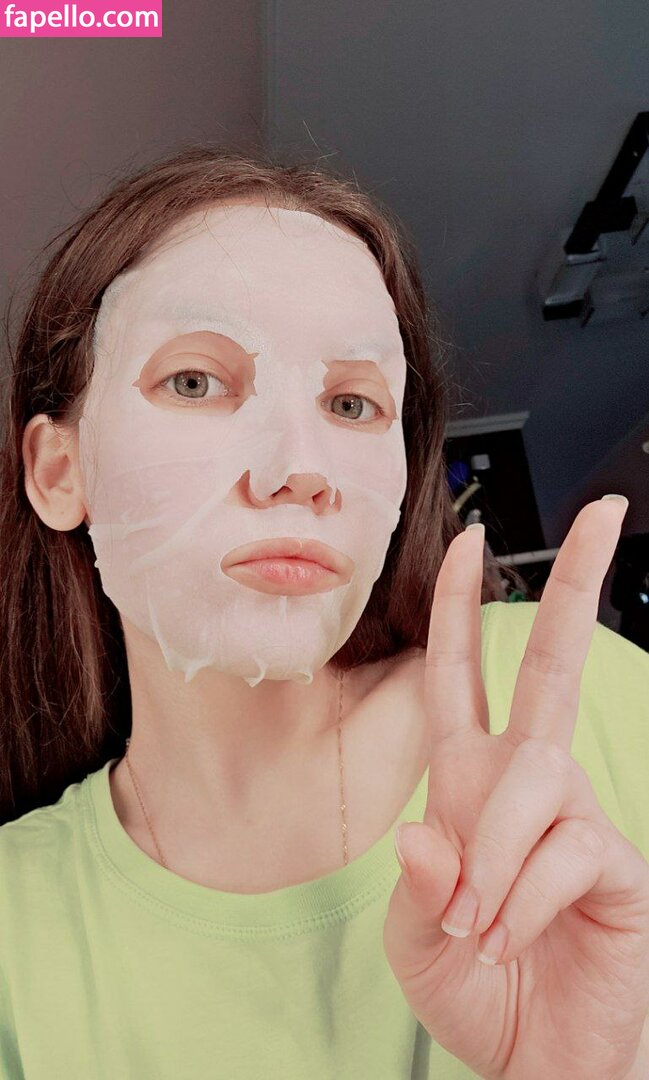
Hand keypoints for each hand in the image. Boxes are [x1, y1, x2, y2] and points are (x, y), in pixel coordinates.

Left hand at [382, 498, 648, 1079]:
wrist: (539, 1064)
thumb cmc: (477, 989)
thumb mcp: (415, 937)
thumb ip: (419, 884)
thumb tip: (423, 830)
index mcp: (466, 781)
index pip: (459, 675)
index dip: (456, 608)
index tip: (467, 541)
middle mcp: (523, 782)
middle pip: (550, 663)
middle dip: (572, 584)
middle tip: (601, 511)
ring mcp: (574, 817)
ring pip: (535, 776)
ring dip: (494, 855)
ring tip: (480, 927)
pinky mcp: (614, 861)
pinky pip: (567, 847)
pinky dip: (523, 896)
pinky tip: (514, 934)